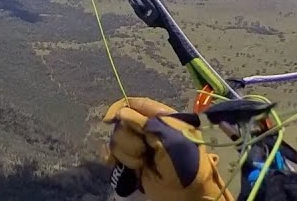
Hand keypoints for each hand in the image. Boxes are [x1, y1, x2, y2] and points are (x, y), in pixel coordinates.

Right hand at [103, 97, 234, 200]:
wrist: (186, 194)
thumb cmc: (185, 164)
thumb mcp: (171, 139)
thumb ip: (147, 124)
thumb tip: (121, 113)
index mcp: (162, 118)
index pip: (138, 105)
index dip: (121, 108)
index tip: (110, 119)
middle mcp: (148, 130)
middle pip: (123, 123)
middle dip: (130, 139)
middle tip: (143, 150)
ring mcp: (139, 147)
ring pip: (117, 140)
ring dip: (127, 153)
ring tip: (141, 164)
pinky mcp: (131, 163)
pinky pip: (112, 155)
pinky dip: (114, 160)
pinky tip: (122, 166)